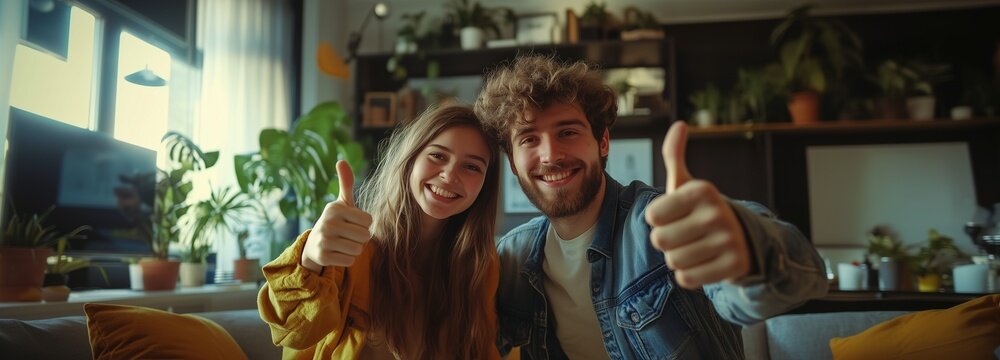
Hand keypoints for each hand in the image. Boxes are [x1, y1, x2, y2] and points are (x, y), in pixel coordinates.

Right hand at [301, 160, 372, 271]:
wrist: (314, 245)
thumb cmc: (336, 221)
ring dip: (354, 249)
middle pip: (365, 236)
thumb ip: (346, 183)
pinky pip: (350, 261)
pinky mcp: (323, 257)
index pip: (368, 220)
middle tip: (348, 235)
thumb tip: (341, 161)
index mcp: (334, 208)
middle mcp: (327, 222)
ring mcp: (323, 240)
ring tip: (342, 243)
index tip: (352, 222)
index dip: (364, 224)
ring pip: (358, 249)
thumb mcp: (341, 203)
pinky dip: (347, 259)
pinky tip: (337, 253)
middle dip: (361, 238)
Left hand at [644, 122, 750, 288]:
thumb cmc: (700, 210)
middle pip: (660, 241)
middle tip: (685, 235)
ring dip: (678, 259)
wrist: (741, 238)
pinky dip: (690, 276)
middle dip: (666, 241)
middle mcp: (717, 213)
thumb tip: (679, 124)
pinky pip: (687, 279)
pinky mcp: (733, 266)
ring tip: (696, 248)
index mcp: (702, 190)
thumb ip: (674, 155)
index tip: (675, 216)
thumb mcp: (686, 183)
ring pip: (673, 262)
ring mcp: (728, 240)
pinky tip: (704, 263)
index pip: (651, 216)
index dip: (658, 220)